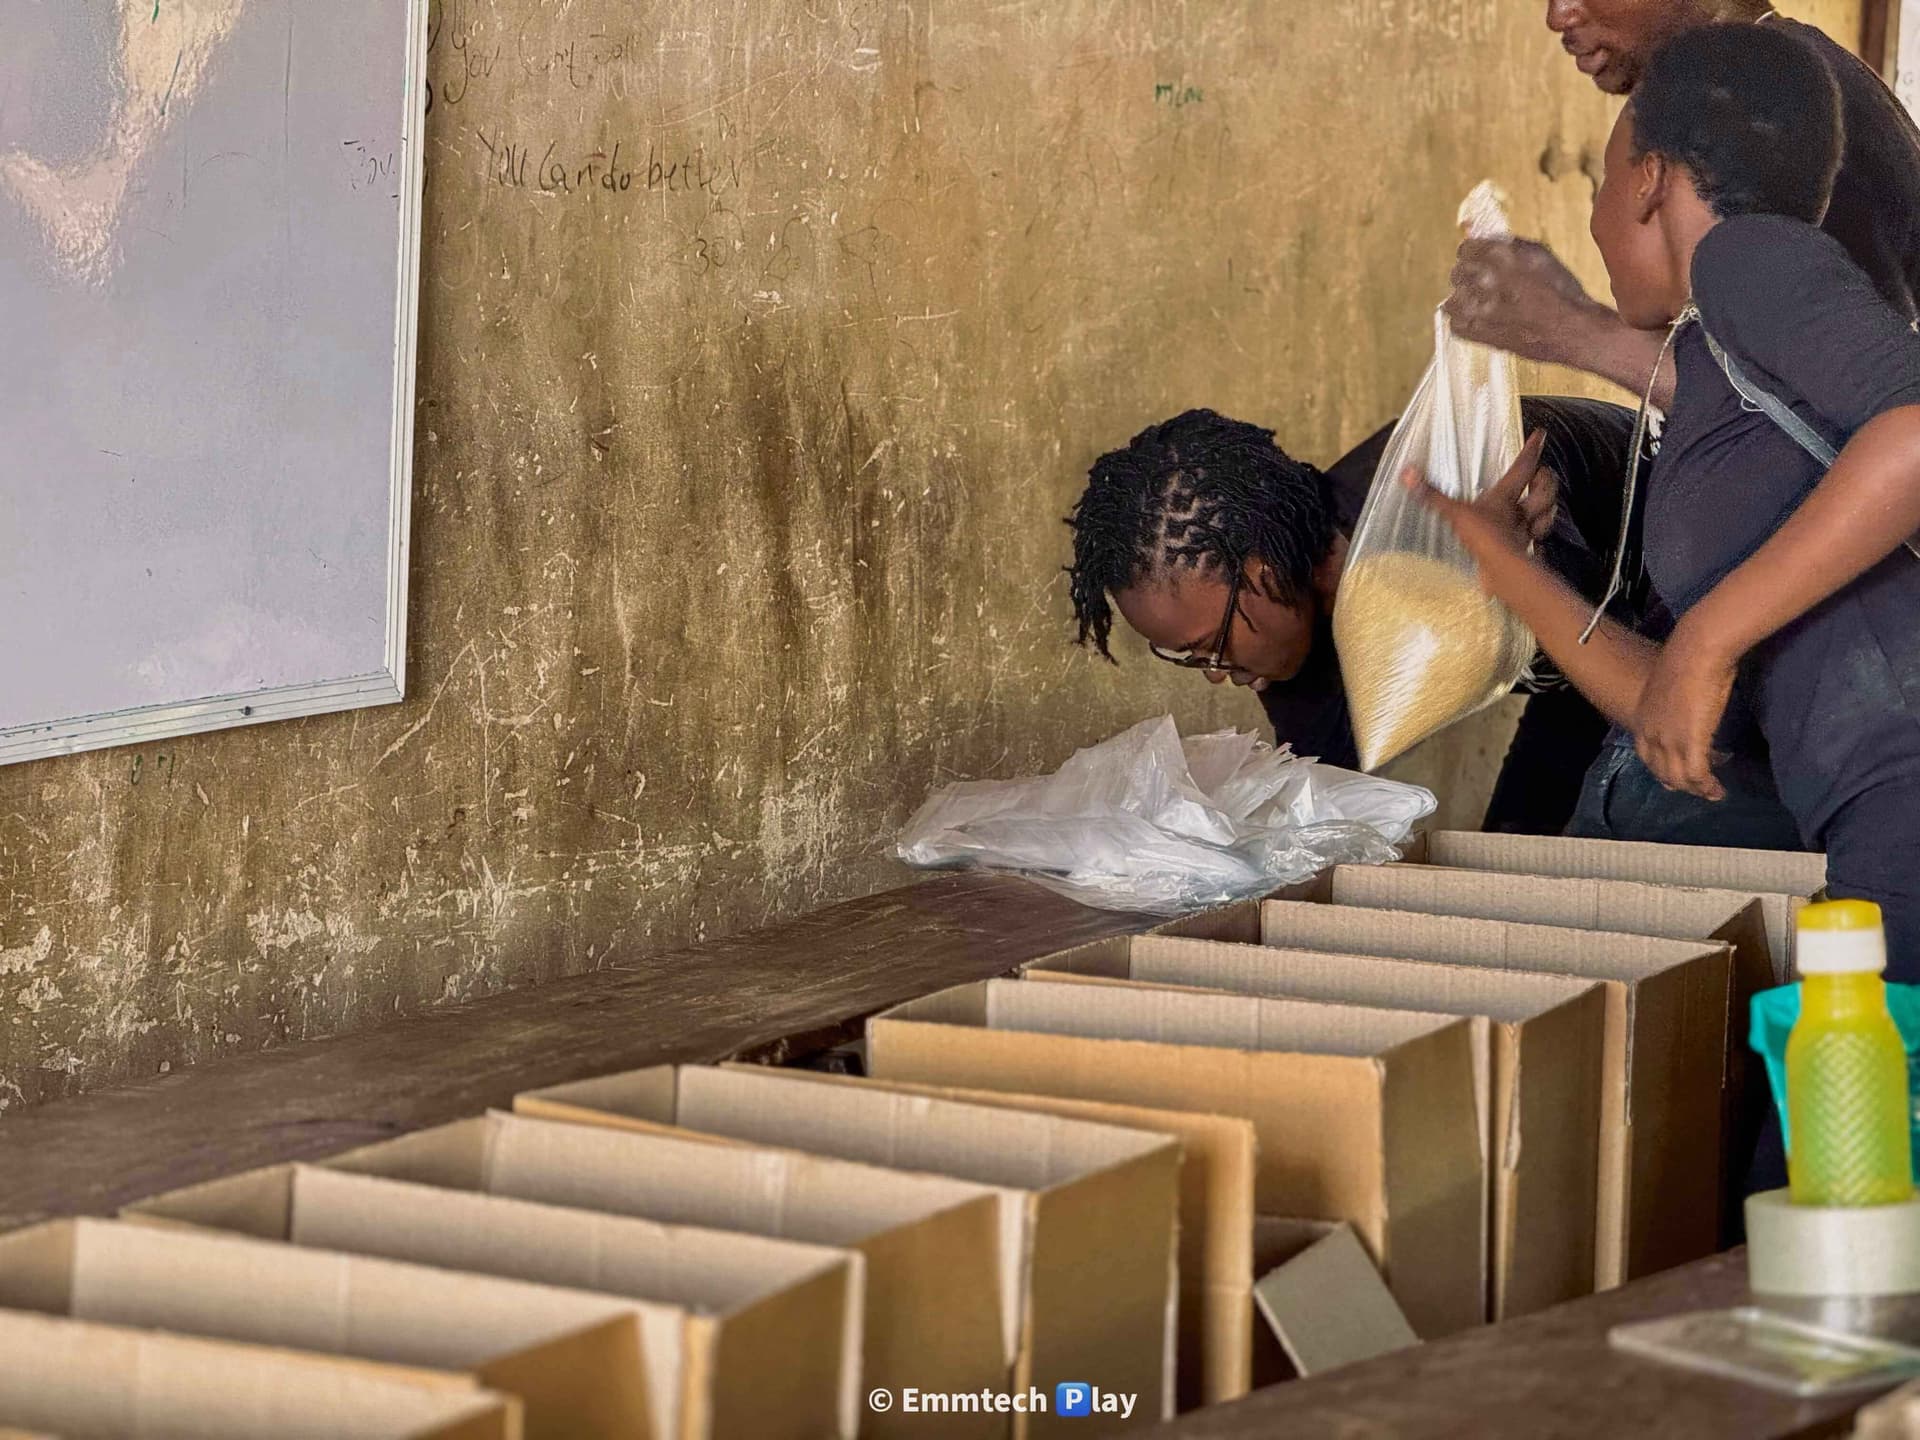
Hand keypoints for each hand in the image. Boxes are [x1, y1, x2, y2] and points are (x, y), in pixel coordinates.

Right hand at [1401, 430, 1554, 580]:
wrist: (1501, 572)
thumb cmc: (1485, 538)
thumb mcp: (1454, 513)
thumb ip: (1432, 495)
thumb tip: (1408, 474)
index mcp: (1505, 496)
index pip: (1523, 466)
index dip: (1532, 449)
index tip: (1540, 435)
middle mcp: (1519, 512)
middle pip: (1543, 490)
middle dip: (1546, 481)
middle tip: (1543, 473)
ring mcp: (1523, 532)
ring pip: (1545, 515)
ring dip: (1548, 508)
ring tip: (1547, 503)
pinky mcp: (1522, 552)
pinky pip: (1535, 542)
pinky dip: (1537, 540)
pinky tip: (1534, 540)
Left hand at [1445, 237, 1599, 365]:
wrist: (1572, 329)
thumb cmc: (1561, 292)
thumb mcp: (1539, 254)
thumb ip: (1507, 244)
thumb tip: (1484, 236)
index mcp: (1500, 256)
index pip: (1466, 249)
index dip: (1474, 254)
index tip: (1479, 259)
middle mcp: (1486, 280)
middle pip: (1458, 273)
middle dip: (1470, 276)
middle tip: (1486, 284)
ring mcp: (1479, 309)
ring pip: (1453, 300)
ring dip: (1465, 300)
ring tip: (1483, 303)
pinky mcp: (1479, 334)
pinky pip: (1456, 324)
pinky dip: (1465, 321)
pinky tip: (1481, 319)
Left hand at [1631, 621, 1740, 801]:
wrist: (1697, 649)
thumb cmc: (1688, 658)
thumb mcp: (1672, 687)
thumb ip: (1674, 703)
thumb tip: (1689, 705)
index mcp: (1642, 718)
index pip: (1647, 755)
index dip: (1662, 767)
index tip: (1678, 773)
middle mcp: (1650, 733)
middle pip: (1661, 770)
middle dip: (1680, 783)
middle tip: (1699, 787)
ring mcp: (1668, 739)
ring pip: (1678, 778)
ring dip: (1696, 789)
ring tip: (1713, 794)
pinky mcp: (1690, 742)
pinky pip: (1696, 774)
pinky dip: (1707, 786)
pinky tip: (1718, 790)